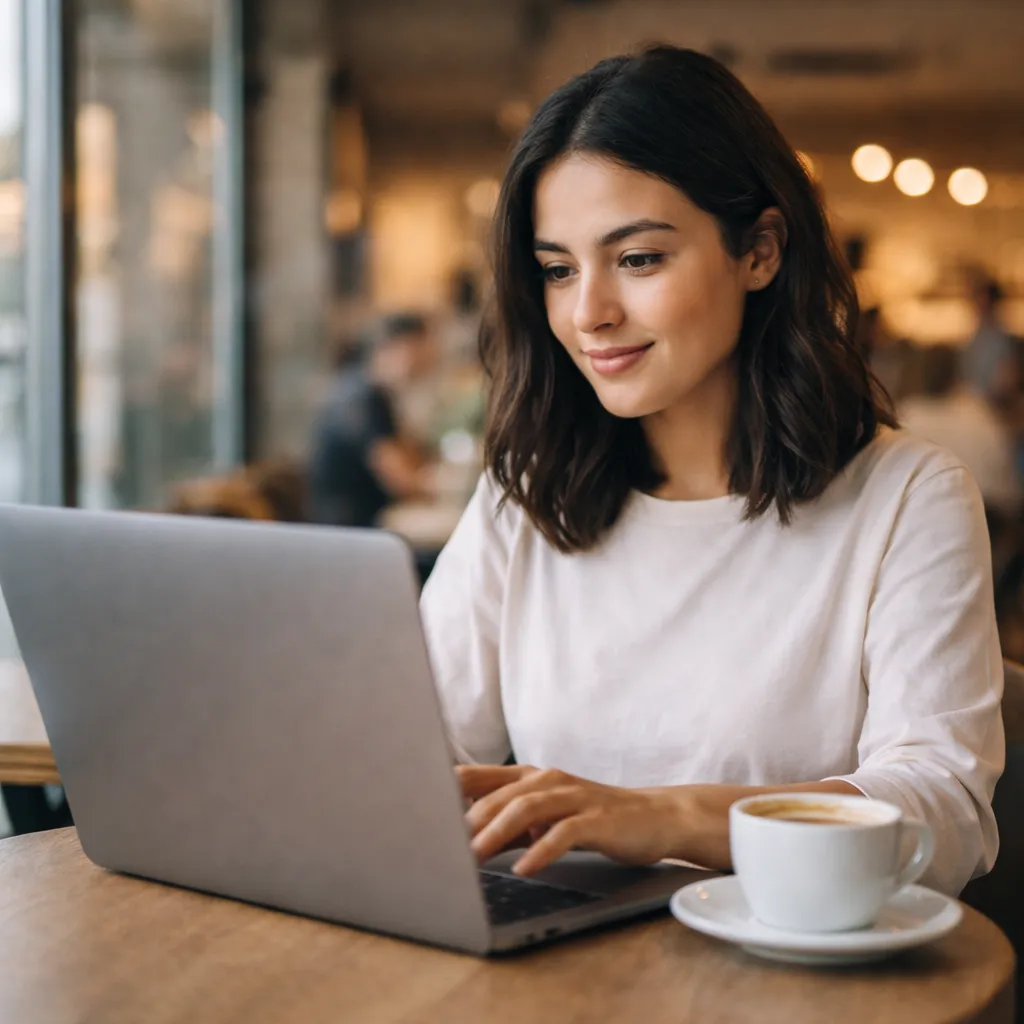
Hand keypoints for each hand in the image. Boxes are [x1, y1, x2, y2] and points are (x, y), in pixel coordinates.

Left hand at [458, 764, 681, 876]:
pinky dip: (541, 849)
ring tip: (472, 858)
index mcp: (529, 777)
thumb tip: (458, 841)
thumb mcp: (543, 817)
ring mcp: (574, 796)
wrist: (655, 816)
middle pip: (497, 794)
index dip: (444, 791)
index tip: (414, 810)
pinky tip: (525, 868)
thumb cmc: (591, 818)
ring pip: (526, 807)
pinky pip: (564, 832)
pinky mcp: (597, 818)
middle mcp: (548, 779)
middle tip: (438, 847)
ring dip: (496, 833)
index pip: (476, 776)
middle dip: (465, 821)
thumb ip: (505, 823)